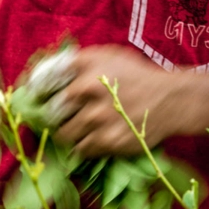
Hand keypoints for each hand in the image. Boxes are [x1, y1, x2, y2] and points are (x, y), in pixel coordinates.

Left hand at [46, 45, 182, 155]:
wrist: (171, 101)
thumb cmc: (138, 78)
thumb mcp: (110, 57)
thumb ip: (80, 63)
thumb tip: (49, 75)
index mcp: (86, 67)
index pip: (46, 81)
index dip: (38, 92)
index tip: (37, 99)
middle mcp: (88, 90)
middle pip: (51, 112)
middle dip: (54, 118)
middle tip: (61, 119)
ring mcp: (96, 118)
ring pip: (63, 134)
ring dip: (67, 135)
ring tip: (77, 132)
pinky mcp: (106, 141)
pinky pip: (80, 150)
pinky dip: (82, 148)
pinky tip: (92, 141)